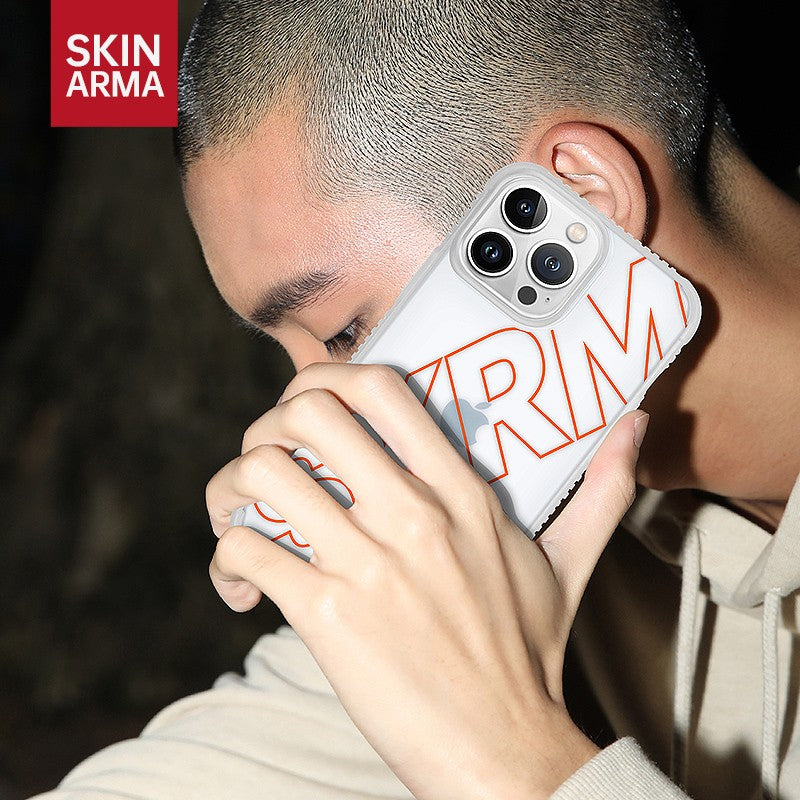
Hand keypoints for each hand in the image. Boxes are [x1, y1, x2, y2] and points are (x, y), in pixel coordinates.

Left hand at [206, 363, 646, 799]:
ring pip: (261, 475)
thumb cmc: (527, 654)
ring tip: (243, 519)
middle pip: (304, 414)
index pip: (380, 389)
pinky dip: (227, 563)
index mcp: (462, 491)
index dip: (326, 380)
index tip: (309, 408)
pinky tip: (242, 588)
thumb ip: (601, 488)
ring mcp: (370, 564)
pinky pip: (247, 553)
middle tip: (269, 463)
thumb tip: (636, 425)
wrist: (504, 750)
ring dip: (232, 491)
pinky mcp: (329, 617)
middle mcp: (414, 514)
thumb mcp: (569, 563)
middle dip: (265, 428)